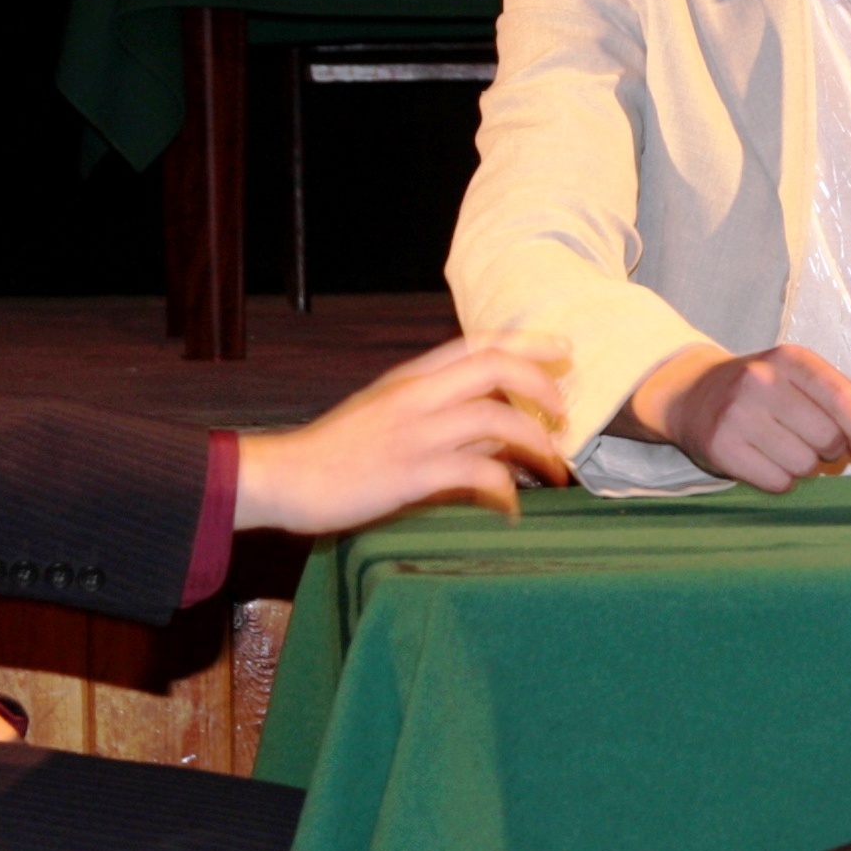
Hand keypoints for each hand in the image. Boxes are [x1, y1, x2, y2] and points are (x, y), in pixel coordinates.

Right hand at [234, 333, 572, 531]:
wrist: (285, 477)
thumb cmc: (336, 450)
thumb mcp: (387, 415)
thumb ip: (441, 414)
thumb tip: (498, 426)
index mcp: (411, 377)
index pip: (479, 343)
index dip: (528, 343)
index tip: (564, 351)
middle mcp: (417, 396)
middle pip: (496, 366)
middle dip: (542, 383)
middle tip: (565, 411)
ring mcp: (415, 432)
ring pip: (496, 417)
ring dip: (536, 442)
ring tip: (553, 466)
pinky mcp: (412, 473)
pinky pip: (477, 472)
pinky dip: (505, 489)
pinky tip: (511, 507)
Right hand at [620, 343, 850, 491]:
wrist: (692, 395)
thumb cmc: (762, 390)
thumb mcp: (804, 379)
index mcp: (789, 359)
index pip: (842, 398)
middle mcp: (760, 381)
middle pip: (828, 437)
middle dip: (832, 450)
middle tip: (817, 446)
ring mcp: (736, 415)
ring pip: (805, 465)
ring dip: (806, 468)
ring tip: (787, 450)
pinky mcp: (720, 447)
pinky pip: (777, 483)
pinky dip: (781, 481)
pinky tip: (768, 462)